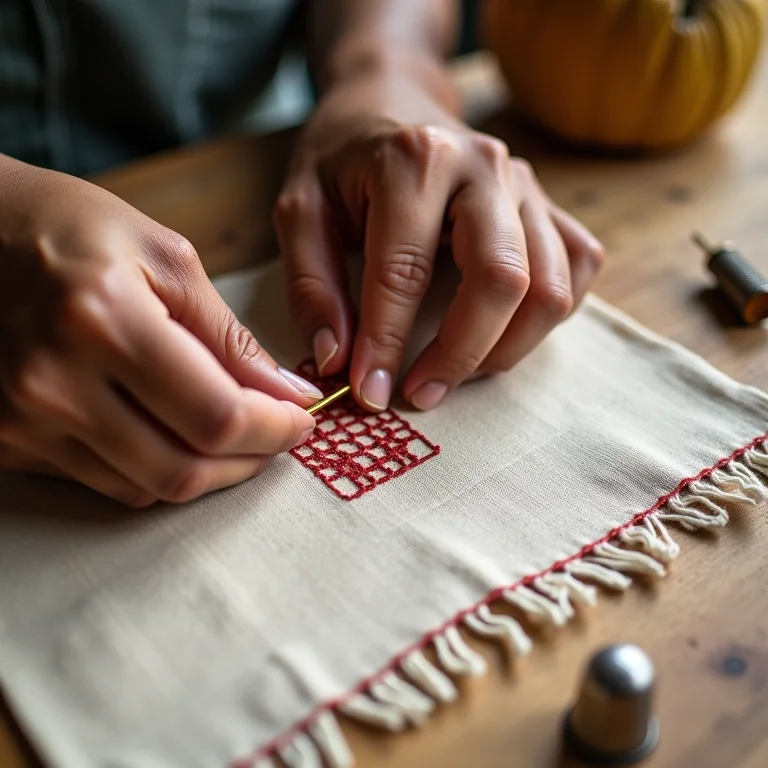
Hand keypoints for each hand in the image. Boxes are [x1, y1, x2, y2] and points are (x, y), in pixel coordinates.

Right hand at [0, 158, 318, 506]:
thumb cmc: (67, 226)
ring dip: (208, 473)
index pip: (215, 414)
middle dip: (250, 462)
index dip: (274, 429)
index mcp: (103, 319)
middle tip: (278, 437)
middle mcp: (53, 382)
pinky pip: (102, 482)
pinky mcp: (4, 441)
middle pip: (182, 468)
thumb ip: (229, 334)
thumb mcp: (163, 256)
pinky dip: (156, 470)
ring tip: (237, 440)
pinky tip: (179, 438)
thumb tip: (287, 393)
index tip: (303, 420)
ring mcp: (20, 421)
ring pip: (145, 488)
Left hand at [274, 73, 604, 411]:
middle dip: (461, 355)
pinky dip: (546, 318)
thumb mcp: (300, 211)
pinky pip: (577, 271)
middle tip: (419, 394)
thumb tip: (338, 361)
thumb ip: (312, 286)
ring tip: (453, 373)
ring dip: (505, 350)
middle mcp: (485, 168)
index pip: (405, 273)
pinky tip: (499, 333)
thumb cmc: (342, 161)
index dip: (387, 345)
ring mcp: (527, 186)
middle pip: (502, 282)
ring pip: (550, 289)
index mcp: (415, 160)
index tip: (369, 394)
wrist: (392, 99)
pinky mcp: (550, 206)